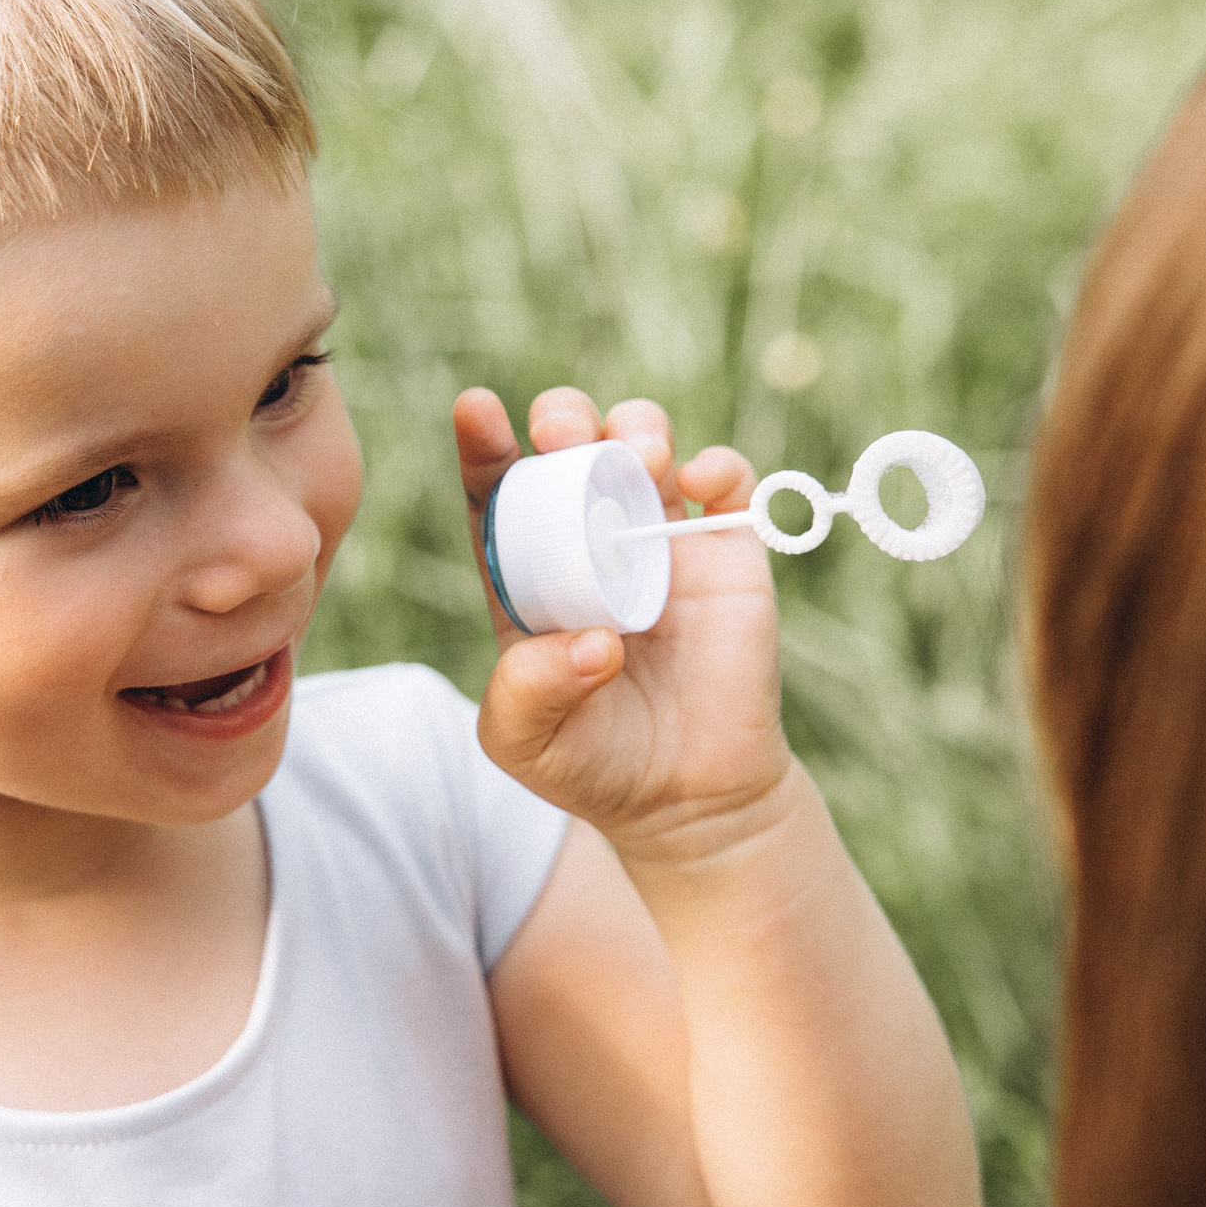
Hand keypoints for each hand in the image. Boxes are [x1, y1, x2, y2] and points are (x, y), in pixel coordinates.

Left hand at [454, 387, 800, 866]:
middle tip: (563, 434)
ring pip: (645, 444)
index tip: (476, 408)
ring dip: (636, 429)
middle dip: (564, 418)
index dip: (486, 446)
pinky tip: (700, 481)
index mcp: (528, 569)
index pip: (498, 492)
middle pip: (570, 448)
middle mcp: (590, 539)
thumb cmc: (594, 762)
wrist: (688, 798)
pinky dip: (719, 465)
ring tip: (637, 456)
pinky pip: (729, 484)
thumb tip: (588, 641)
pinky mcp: (727, 553)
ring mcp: (660, 538)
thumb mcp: (526, 741)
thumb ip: (526, 693)